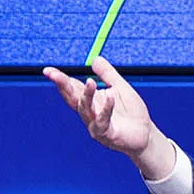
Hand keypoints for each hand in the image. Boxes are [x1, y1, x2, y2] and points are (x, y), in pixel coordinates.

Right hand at [43, 57, 176, 178]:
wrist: (146, 135)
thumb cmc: (132, 113)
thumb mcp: (121, 89)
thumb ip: (108, 75)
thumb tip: (95, 59)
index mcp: (91, 101)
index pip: (72, 88)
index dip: (60, 79)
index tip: (48, 70)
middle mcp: (89, 112)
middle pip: (72, 97)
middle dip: (63, 86)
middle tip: (53, 74)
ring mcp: (95, 124)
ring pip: (85, 109)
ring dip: (86, 95)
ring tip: (90, 82)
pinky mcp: (106, 134)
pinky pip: (103, 121)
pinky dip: (106, 109)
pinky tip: (110, 98)